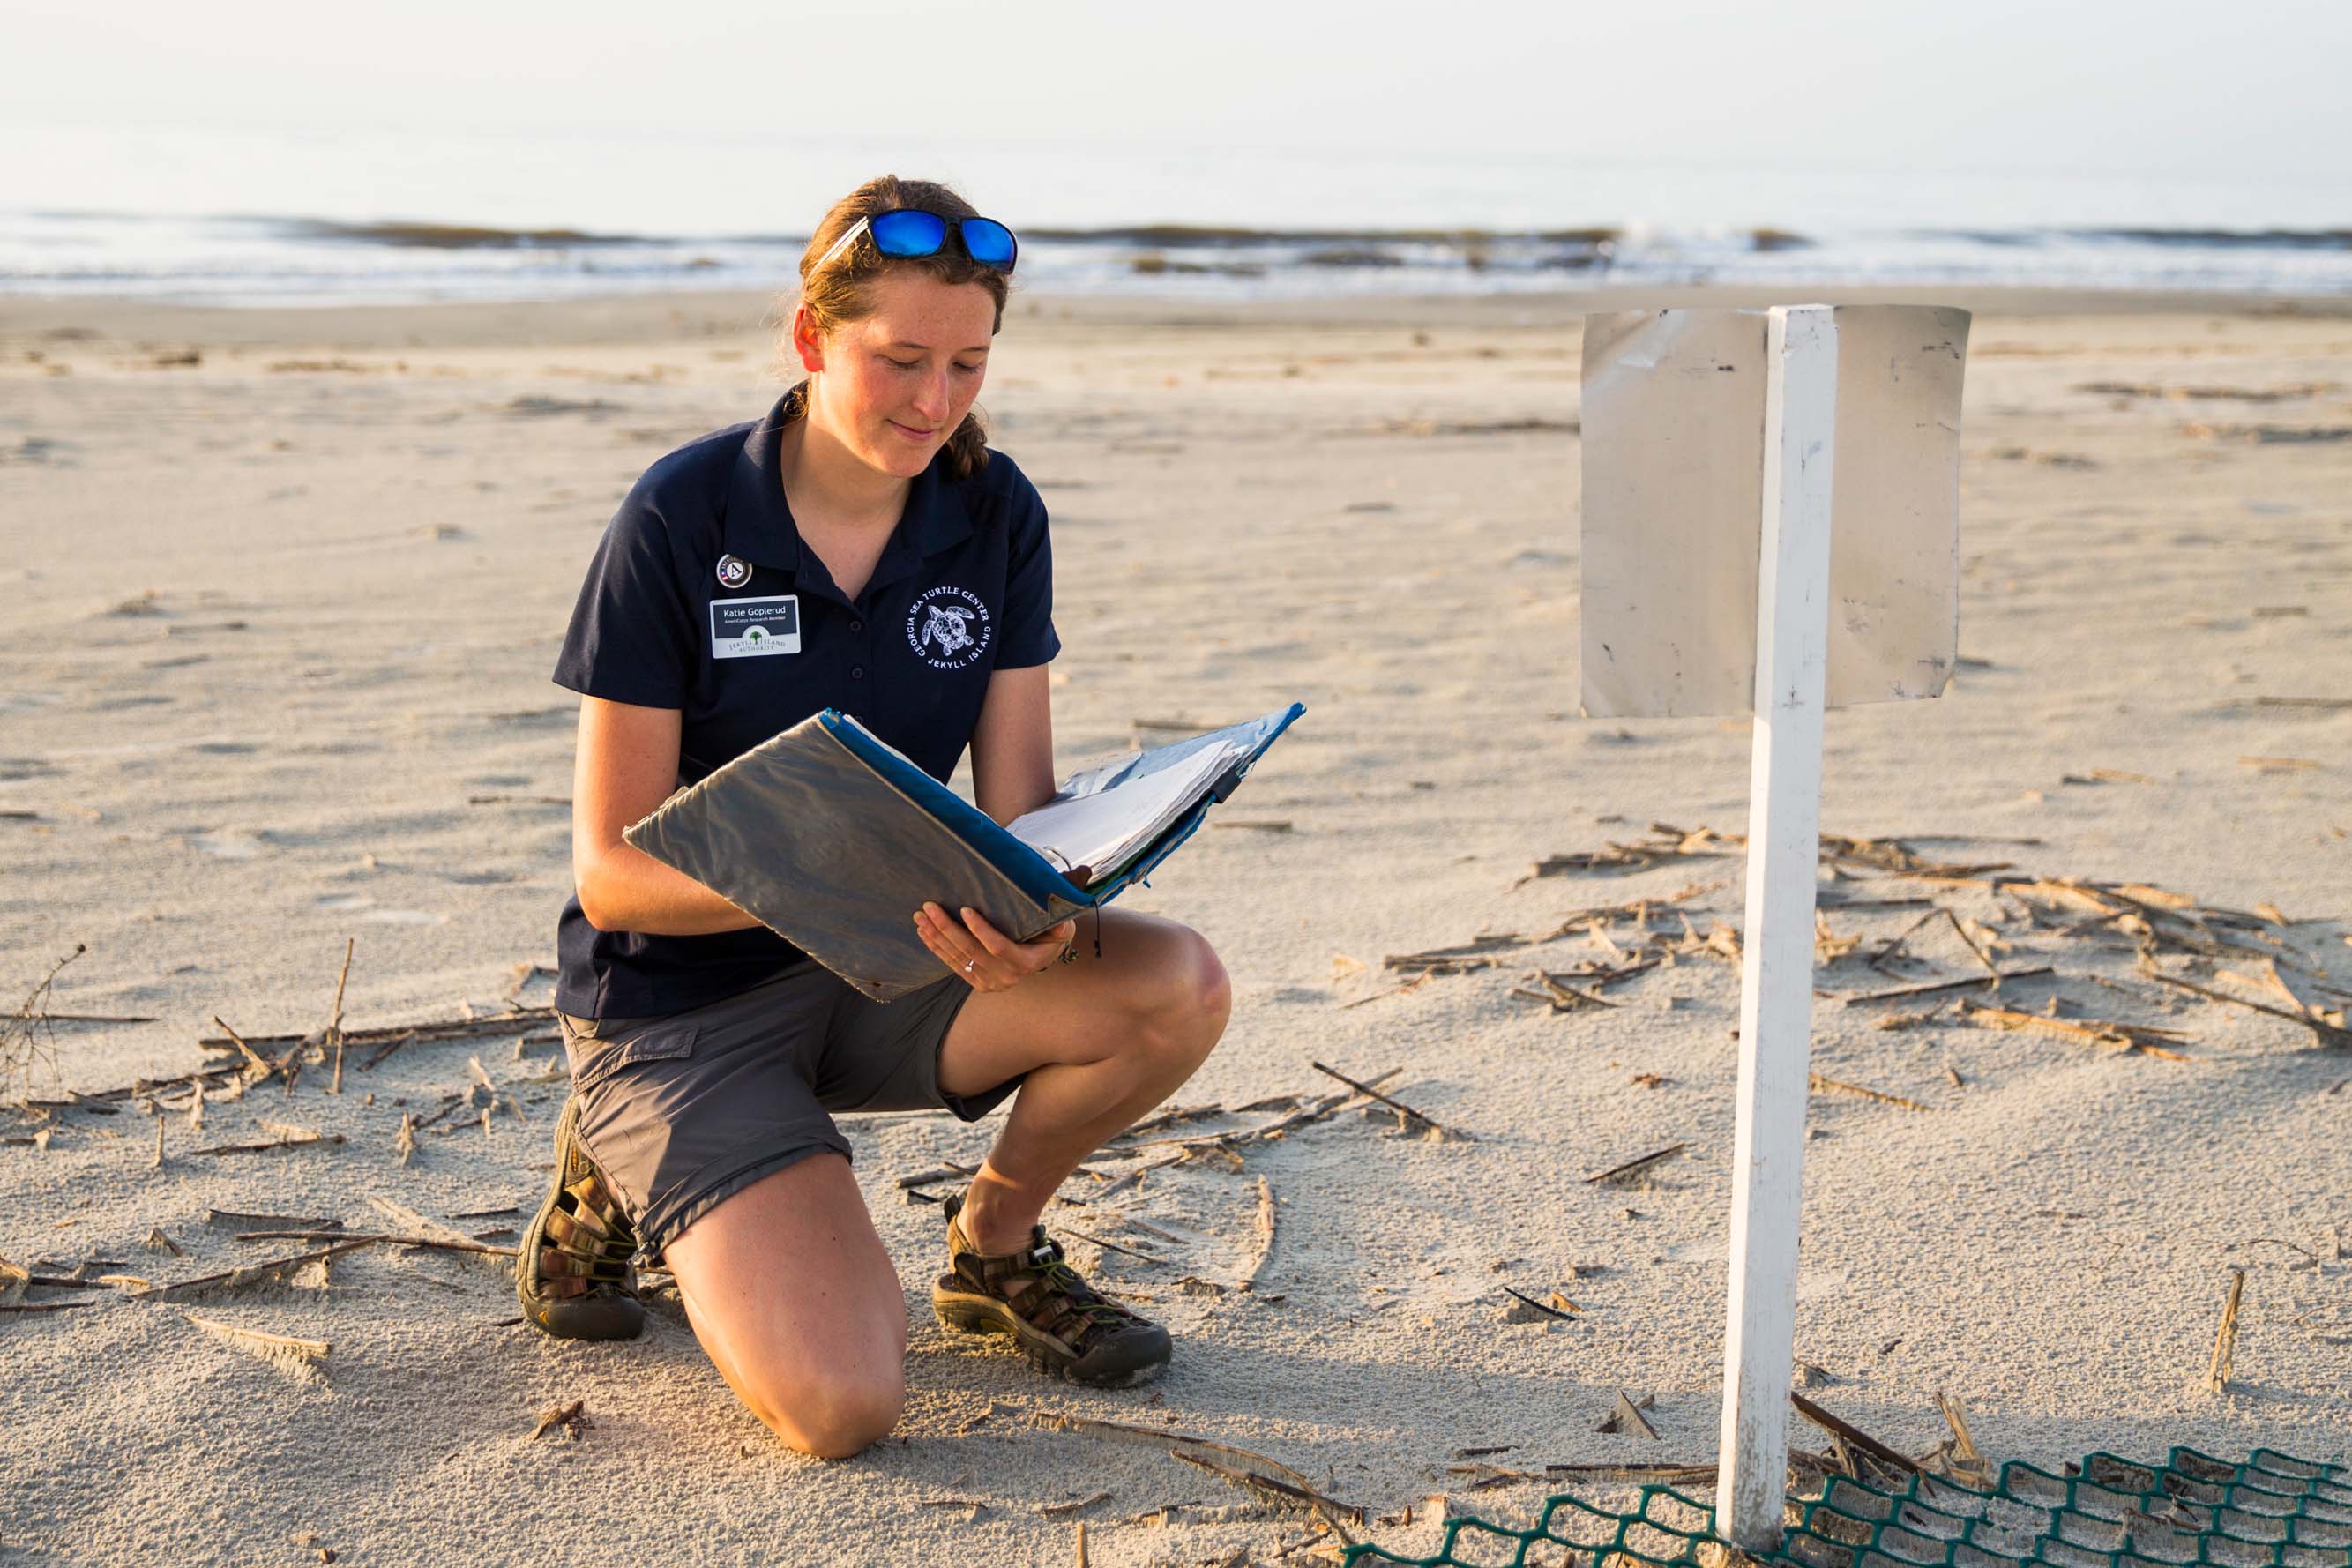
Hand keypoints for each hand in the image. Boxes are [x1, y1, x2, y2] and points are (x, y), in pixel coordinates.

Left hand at [914, 903, 1077, 992]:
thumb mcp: (1062, 929)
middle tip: (929, 907)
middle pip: (971, 951)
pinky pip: (954, 966)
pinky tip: (924, 933)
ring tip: (920, 917)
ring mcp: (989, 982)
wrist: (1041, 958)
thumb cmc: (1050, 936)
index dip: (980, 929)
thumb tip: (1060, 924)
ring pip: (958, 958)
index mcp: (1025, 962)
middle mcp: (1005, 976)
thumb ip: (1061, 926)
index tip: (965, 909)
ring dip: (936, 937)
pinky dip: (937, 949)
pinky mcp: (978, 983)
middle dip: (947, 928)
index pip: (998, 946)